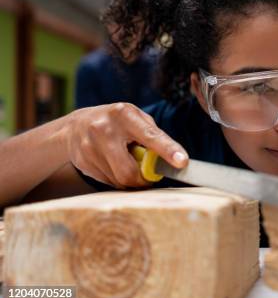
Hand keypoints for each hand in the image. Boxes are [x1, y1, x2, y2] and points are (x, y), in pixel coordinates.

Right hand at [65, 103, 188, 188]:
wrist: (76, 126)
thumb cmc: (116, 122)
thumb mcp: (134, 118)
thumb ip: (153, 135)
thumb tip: (172, 157)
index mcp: (124, 115)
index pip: (150, 136)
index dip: (168, 150)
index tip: (182, 162)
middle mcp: (104, 129)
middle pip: (129, 171)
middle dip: (143, 179)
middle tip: (147, 175)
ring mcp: (89, 147)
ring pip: (118, 180)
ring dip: (129, 178)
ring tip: (125, 161)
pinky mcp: (82, 162)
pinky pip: (108, 182)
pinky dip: (116, 178)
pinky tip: (111, 164)